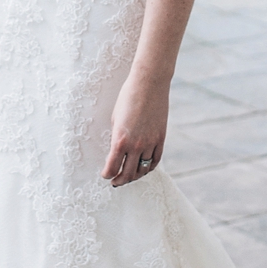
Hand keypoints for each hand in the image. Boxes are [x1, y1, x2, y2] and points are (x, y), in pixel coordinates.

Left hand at [102, 71, 167, 186]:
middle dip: (120, 180)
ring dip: (135, 176)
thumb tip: (116, 151)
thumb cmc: (128, 98)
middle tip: (115, 182)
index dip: (107, 174)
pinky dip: (149, 167)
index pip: (112, 167)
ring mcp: (150, 143)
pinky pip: (156, 160)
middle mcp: (136, 145)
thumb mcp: (115, 119)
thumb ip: (116, 137)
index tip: (105, 175)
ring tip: (129, 177)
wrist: (149, 84)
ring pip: (143, 169)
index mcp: (120, 140)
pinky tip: (144, 168)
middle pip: (128, 173)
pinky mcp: (161, 139)